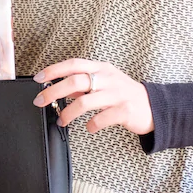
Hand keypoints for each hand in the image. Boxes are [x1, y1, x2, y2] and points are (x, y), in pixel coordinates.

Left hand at [32, 58, 152, 135]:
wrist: (154, 107)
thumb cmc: (123, 94)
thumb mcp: (104, 83)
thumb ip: (83, 84)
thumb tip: (58, 87)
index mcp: (102, 68)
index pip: (74, 64)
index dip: (54, 70)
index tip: (39, 79)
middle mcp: (109, 78)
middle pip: (75, 81)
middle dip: (53, 92)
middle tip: (40, 102)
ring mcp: (117, 94)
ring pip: (84, 102)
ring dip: (68, 113)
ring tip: (62, 121)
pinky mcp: (125, 111)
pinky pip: (101, 119)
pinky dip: (91, 125)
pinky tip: (89, 128)